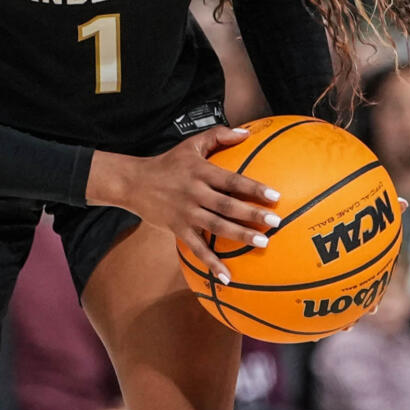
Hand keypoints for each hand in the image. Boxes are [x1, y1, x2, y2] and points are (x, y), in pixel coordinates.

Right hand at [87, 125, 282, 279]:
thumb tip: (247, 133)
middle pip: (227, 205)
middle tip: (275, 222)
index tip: (275, 196)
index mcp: (201, 172)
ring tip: (262, 243)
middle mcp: (194, 193)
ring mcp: (185, 212)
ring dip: (239, 235)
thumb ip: (219, 136)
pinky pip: (197, 248)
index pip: (232, 180)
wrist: (134, 182)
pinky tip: (227, 276)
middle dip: (252, 214)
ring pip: (216, 226)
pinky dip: (211, 262)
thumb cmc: (168, 163)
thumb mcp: (191, 144)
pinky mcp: (177, 228)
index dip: (253, 188)